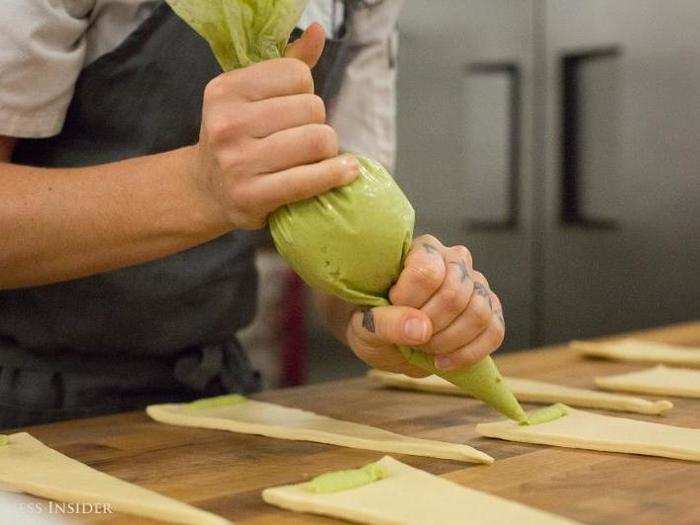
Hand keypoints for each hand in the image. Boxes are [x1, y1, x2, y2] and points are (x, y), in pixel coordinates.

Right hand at [192, 23, 358, 229]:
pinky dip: (336, 174)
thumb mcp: (252, 98)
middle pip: (313, 108)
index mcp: (226, 90)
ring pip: (317, 140)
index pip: (297, 74)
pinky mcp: (252, 196)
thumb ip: (288, 65)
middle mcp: (227, 123)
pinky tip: (344, 172)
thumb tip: (318, 31)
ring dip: (329, 150)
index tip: (294, 110)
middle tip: (305, 139)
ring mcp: (238, 162)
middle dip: (319, 123)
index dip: (306, 92)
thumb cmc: (239, 139)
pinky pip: (310, 179)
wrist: (206, 191)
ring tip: (317, 157)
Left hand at [346, 235, 504, 375]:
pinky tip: (445, 361)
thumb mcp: (365, 324)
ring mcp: (476, 283)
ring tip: (426, 349)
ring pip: (479, 312)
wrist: (386, 337)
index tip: (392, 311)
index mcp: (422, 250)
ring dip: (449, 341)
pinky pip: (494, 331)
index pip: (426, 271)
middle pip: (454, 295)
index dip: (409, 301)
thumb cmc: (371, 320)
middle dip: (429, 327)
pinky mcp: (491, 309)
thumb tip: (421, 329)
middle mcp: (454, 259)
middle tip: (410, 338)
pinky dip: (470, 353)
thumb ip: (386, 323)